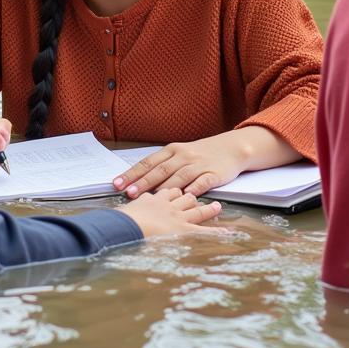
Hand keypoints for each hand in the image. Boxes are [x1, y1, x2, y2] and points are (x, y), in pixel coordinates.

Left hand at [113, 127, 299, 198]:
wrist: (231, 148)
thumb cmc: (200, 154)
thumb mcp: (180, 155)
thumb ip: (162, 167)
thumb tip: (137, 182)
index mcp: (172, 151)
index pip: (147, 163)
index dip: (132, 174)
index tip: (117, 184)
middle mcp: (183, 156)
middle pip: (160, 170)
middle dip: (143, 182)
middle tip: (129, 193)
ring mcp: (198, 164)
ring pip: (178, 177)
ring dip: (163, 188)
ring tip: (151, 199)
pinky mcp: (213, 173)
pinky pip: (202, 182)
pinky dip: (193, 189)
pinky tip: (184, 198)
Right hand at [116, 187, 223, 236]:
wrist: (130, 226)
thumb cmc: (125, 220)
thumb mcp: (128, 212)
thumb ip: (135, 207)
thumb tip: (130, 207)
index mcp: (156, 198)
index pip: (168, 188)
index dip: (174, 187)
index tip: (179, 188)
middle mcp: (169, 203)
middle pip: (184, 195)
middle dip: (194, 193)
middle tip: (203, 194)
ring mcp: (178, 215)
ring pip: (195, 208)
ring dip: (208, 209)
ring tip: (217, 208)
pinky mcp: (185, 230)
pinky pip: (204, 232)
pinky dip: (217, 233)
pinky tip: (228, 234)